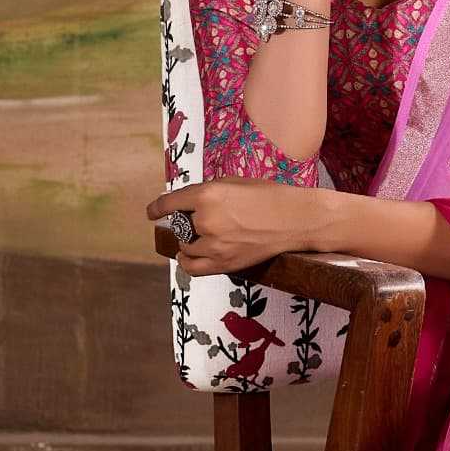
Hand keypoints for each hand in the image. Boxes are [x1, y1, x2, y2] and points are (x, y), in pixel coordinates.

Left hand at [146, 179, 324, 276]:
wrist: (297, 219)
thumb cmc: (270, 196)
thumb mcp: (235, 183)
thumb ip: (207, 192)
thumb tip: (186, 203)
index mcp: (207, 195)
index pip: (170, 203)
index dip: (157, 208)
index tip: (151, 213)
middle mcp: (206, 219)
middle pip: (181, 225)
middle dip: (189, 222)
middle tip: (206, 220)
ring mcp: (214, 244)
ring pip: (186, 246)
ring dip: (191, 240)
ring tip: (207, 236)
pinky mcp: (224, 263)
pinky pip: (193, 267)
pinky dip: (188, 261)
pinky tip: (190, 255)